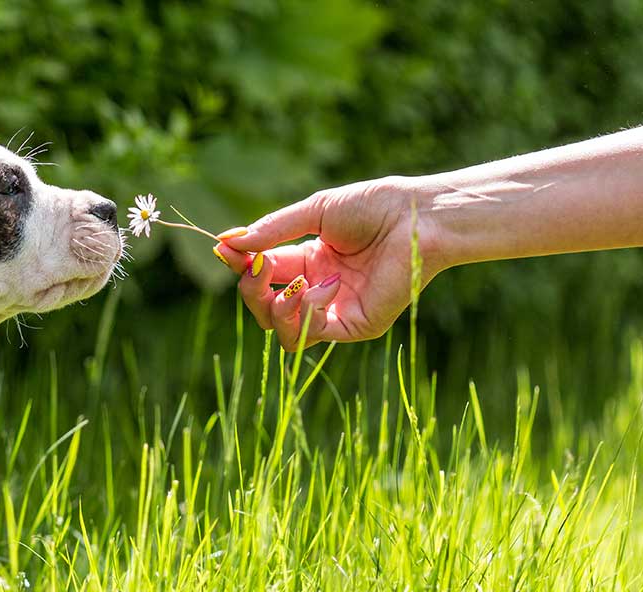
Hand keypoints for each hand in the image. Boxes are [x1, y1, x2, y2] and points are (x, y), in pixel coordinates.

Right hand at [214, 176, 441, 350]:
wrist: (418, 216)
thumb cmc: (373, 207)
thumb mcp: (313, 212)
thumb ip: (271, 231)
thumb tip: (225, 241)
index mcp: (308, 261)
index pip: (261, 274)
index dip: (240, 265)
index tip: (225, 249)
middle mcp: (318, 288)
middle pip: (264, 308)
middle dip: (251, 290)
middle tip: (256, 268)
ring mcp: (335, 310)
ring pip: (282, 331)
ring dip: (274, 308)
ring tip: (292, 284)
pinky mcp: (355, 325)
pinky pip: (312, 333)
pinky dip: (308, 310)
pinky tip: (326, 284)